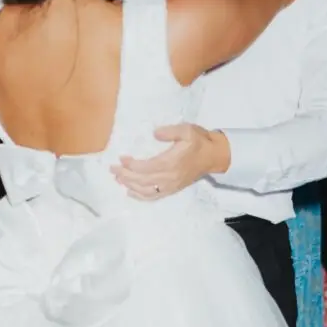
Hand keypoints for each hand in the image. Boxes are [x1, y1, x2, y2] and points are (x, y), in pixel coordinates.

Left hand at [111, 124, 229, 199]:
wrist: (213, 156)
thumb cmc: (199, 141)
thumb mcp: (187, 130)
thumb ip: (170, 131)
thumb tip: (154, 133)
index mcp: (171, 163)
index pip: (145, 168)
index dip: (131, 165)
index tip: (121, 158)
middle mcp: (169, 177)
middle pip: (141, 181)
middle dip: (125, 175)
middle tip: (113, 168)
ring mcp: (170, 186)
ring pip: (145, 190)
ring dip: (129, 186)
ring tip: (118, 178)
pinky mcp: (172, 190)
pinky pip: (153, 197)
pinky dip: (139, 196)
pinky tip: (130, 192)